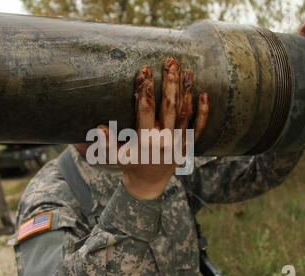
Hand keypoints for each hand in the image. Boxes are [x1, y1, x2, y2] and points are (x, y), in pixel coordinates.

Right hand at [97, 58, 208, 198]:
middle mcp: (164, 140)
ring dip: (187, 91)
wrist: (148, 185)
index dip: (145, 89)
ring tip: (188, 70)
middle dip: (170, 82)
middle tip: (170, 62)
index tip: (145, 71)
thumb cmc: (129, 165)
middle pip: (169, 106)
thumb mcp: (114, 156)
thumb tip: (100, 128)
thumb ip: (106, 142)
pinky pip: (199, 127)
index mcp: (145, 140)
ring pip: (184, 113)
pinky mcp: (188, 146)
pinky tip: (204, 94)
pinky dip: (203, 112)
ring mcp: (179, 143)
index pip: (145, 109)